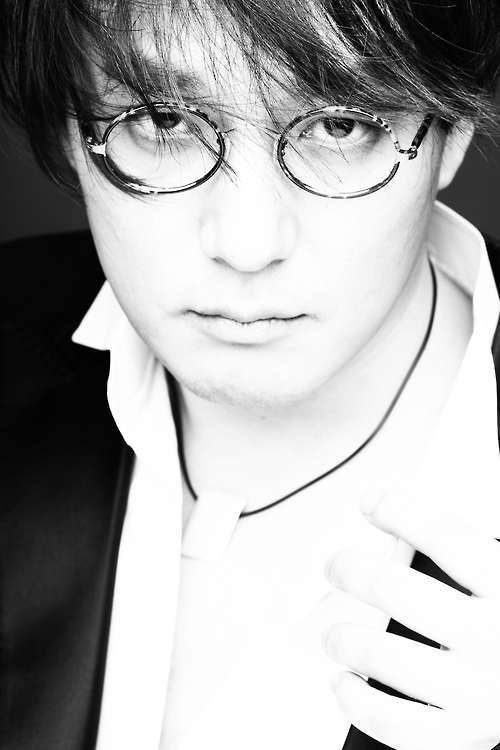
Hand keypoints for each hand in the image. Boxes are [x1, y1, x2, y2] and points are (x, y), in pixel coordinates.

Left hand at [322, 489, 499, 749]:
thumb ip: (469, 556)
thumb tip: (408, 526)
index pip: (443, 534)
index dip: (397, 511)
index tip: (372, 504)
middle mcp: (491, 637)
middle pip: (395, 590)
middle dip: (350, 570)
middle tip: (336, 566)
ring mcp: (476, 690)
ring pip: (382, 655)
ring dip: (342, 638)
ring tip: (333, 632)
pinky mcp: (464, 734)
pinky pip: (393, 722)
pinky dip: (354, 701)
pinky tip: (344, 682)